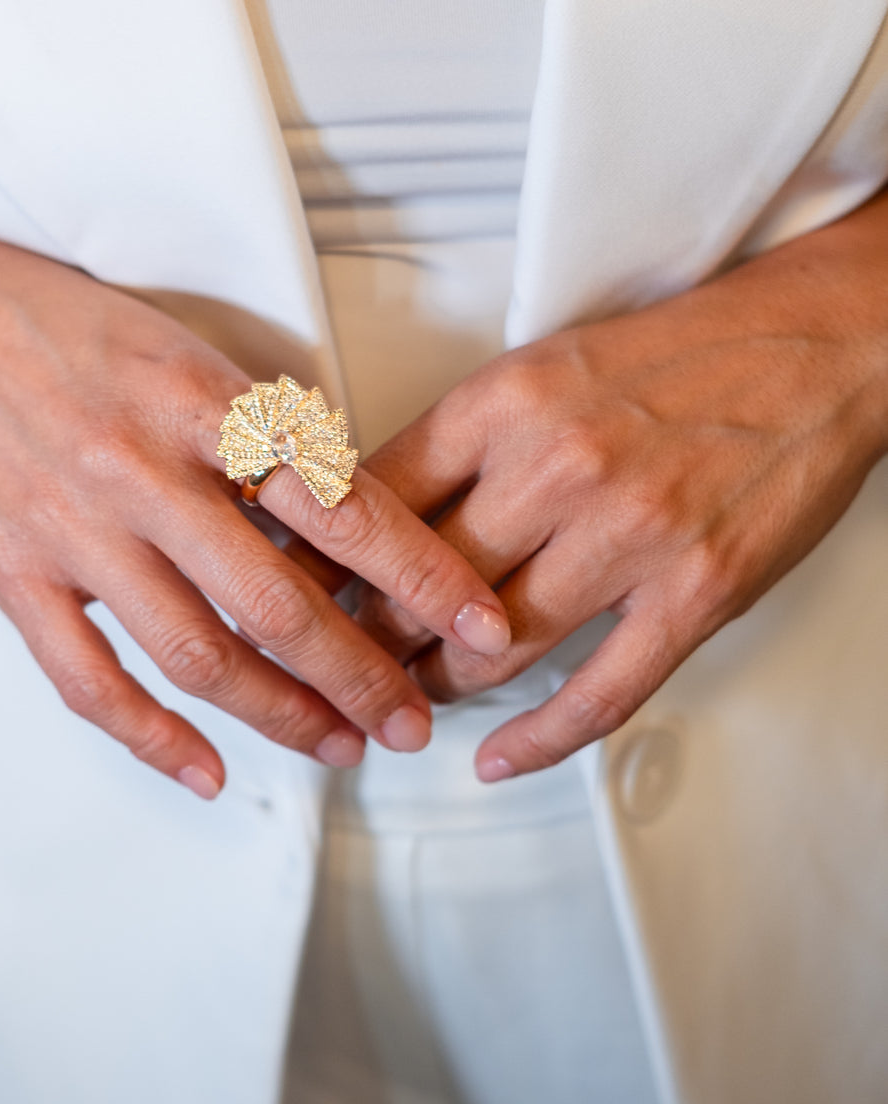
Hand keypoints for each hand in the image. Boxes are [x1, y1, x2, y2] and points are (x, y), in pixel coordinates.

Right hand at [0, 191, 509, 797]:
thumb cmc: (77, 331)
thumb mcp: (193, 352)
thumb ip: (266, 433)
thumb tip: (355, 519)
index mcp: (205, 404)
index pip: (341, 505)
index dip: (423, 577)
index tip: (485, 625)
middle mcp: (146, 472)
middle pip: (278, 603)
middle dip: (363, 675)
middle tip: (416, 721)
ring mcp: (75, 531)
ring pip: (196, 653)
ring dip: (282, 714)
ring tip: (343, 746)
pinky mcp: (14, 573)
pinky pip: (88, 679)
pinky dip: (153, 736)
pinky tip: (210, 770)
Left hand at [354, 195, 887, 779]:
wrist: (810, 346)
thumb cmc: (675, 357)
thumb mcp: (543, 367)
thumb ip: (463, 440)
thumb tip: (373, 511)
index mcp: (506, 402)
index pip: (373, 501)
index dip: (321, 562)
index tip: (293, 595)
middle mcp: (557, 466)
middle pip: (421, 586)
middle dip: (365, 639)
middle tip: (334, 667)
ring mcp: (630, 534)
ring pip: (495, 645)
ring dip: (437, 685)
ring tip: (406, 700)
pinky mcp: (695, 591)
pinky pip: (601, 691)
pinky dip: (540, 739)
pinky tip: (497, 757)